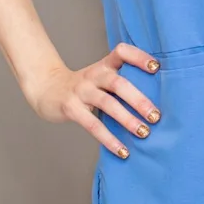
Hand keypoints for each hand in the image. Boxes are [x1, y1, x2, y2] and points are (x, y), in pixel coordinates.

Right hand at [23, 43, 161, 158]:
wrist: (46, 89)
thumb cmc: (84, 86)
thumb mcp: (100, 77)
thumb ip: (121, 82)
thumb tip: (155, 102)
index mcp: (104, 65)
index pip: (122, 52)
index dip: (139, 57)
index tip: (157, 67)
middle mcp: (93, 75)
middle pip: (118, 83)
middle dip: (139, 100)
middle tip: (156, 116)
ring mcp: (81, 91)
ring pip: (107, 104)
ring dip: (128, 120)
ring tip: (144, 133)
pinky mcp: (71, 108)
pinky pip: (93, 125)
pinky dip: (109, 139)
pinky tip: (122, 151)